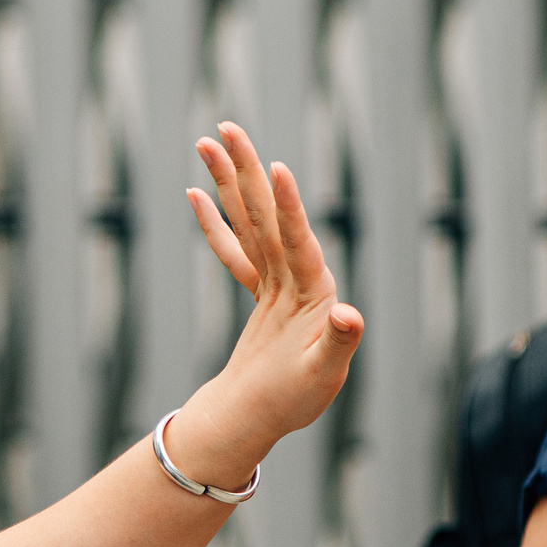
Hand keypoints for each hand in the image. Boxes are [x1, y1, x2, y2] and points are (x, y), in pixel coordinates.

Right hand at [182, 122, 363, 460]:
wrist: (264, 417)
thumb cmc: (295, 401)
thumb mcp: (323, 374)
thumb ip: (339, 341)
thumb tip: (351, 314)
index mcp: (315, 292)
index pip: (300, 240)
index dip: (289, 205)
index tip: (278, 167)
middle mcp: (298, 276)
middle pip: (268, 214)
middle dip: (247, 169)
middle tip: (226, 128)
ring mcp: (275, 279)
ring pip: (249, 221)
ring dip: (229, 182)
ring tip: (206, 143)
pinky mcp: (259, 289)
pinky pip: (233, 248)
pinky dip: (215, 222)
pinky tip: (196, 193)